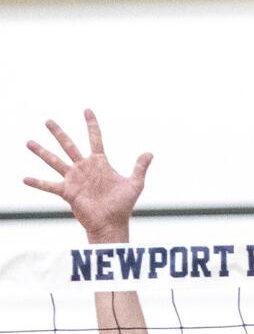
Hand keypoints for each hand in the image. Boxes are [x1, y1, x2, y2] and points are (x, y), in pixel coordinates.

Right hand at [23, 111, 151, 241]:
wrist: (112, 223)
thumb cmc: (123, 204)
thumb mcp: (135, 184)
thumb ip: (140, 167)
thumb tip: (150, 153)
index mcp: (100, 163)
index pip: (95, 139)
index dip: (91, 125)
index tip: (87, 110)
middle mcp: (84, 168)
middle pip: (69, 145)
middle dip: (59, 133)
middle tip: (48, 120)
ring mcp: (74, 179)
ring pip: (54, 161)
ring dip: (41, 152)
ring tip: (29, 142)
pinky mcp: (67, 192)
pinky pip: (49, 186)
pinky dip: (37, 183)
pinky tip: (25, 179)